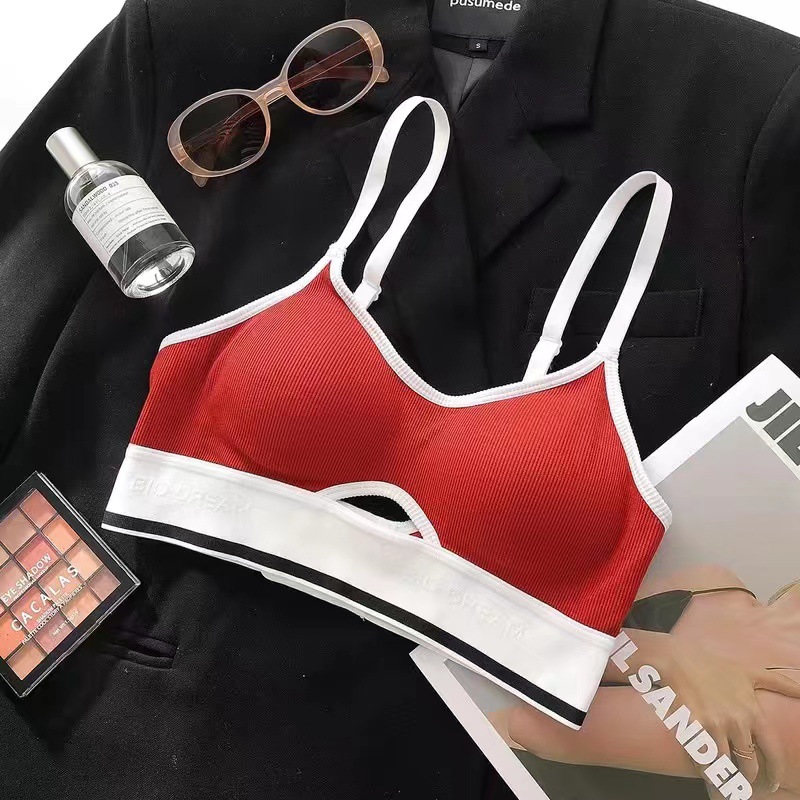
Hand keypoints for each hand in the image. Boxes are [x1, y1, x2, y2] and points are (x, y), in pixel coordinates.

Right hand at [650, 636, 799, 793]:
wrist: (679, 658)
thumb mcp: (750, 672)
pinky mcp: (692, 726)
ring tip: (720, 781)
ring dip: (722, 775)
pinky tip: (702, 769)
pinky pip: (700, 758)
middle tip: (741, 781)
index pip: (772, 753)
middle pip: (748, 764)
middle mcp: (736, 722)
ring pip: (724, 765)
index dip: (775, 773)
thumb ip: (779, 682)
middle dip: (746, 776)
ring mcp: (713, 725)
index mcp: (753, 712)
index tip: (771, 784)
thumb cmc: (715, 666)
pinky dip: (702, 768)